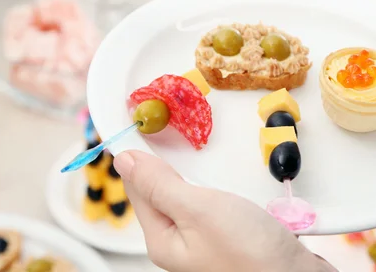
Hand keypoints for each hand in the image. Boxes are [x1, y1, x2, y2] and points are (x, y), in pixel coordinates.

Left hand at [112, 151, 335, 271]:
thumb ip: (160, 184)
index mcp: (162, 238)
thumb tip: (125, 161)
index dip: (139, 153)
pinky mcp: (231, 231)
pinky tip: (229, 171)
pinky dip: (220, 180)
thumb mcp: (198, 210)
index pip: (139, 187)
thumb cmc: (250, 252)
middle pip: (164, 188)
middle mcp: (181, 239)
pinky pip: (216, 198)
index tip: (145, 123)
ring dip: (199, 169)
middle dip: (171, 159)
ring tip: (204, 148)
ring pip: (192, 190)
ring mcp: (207, 236)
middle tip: (177, 129)